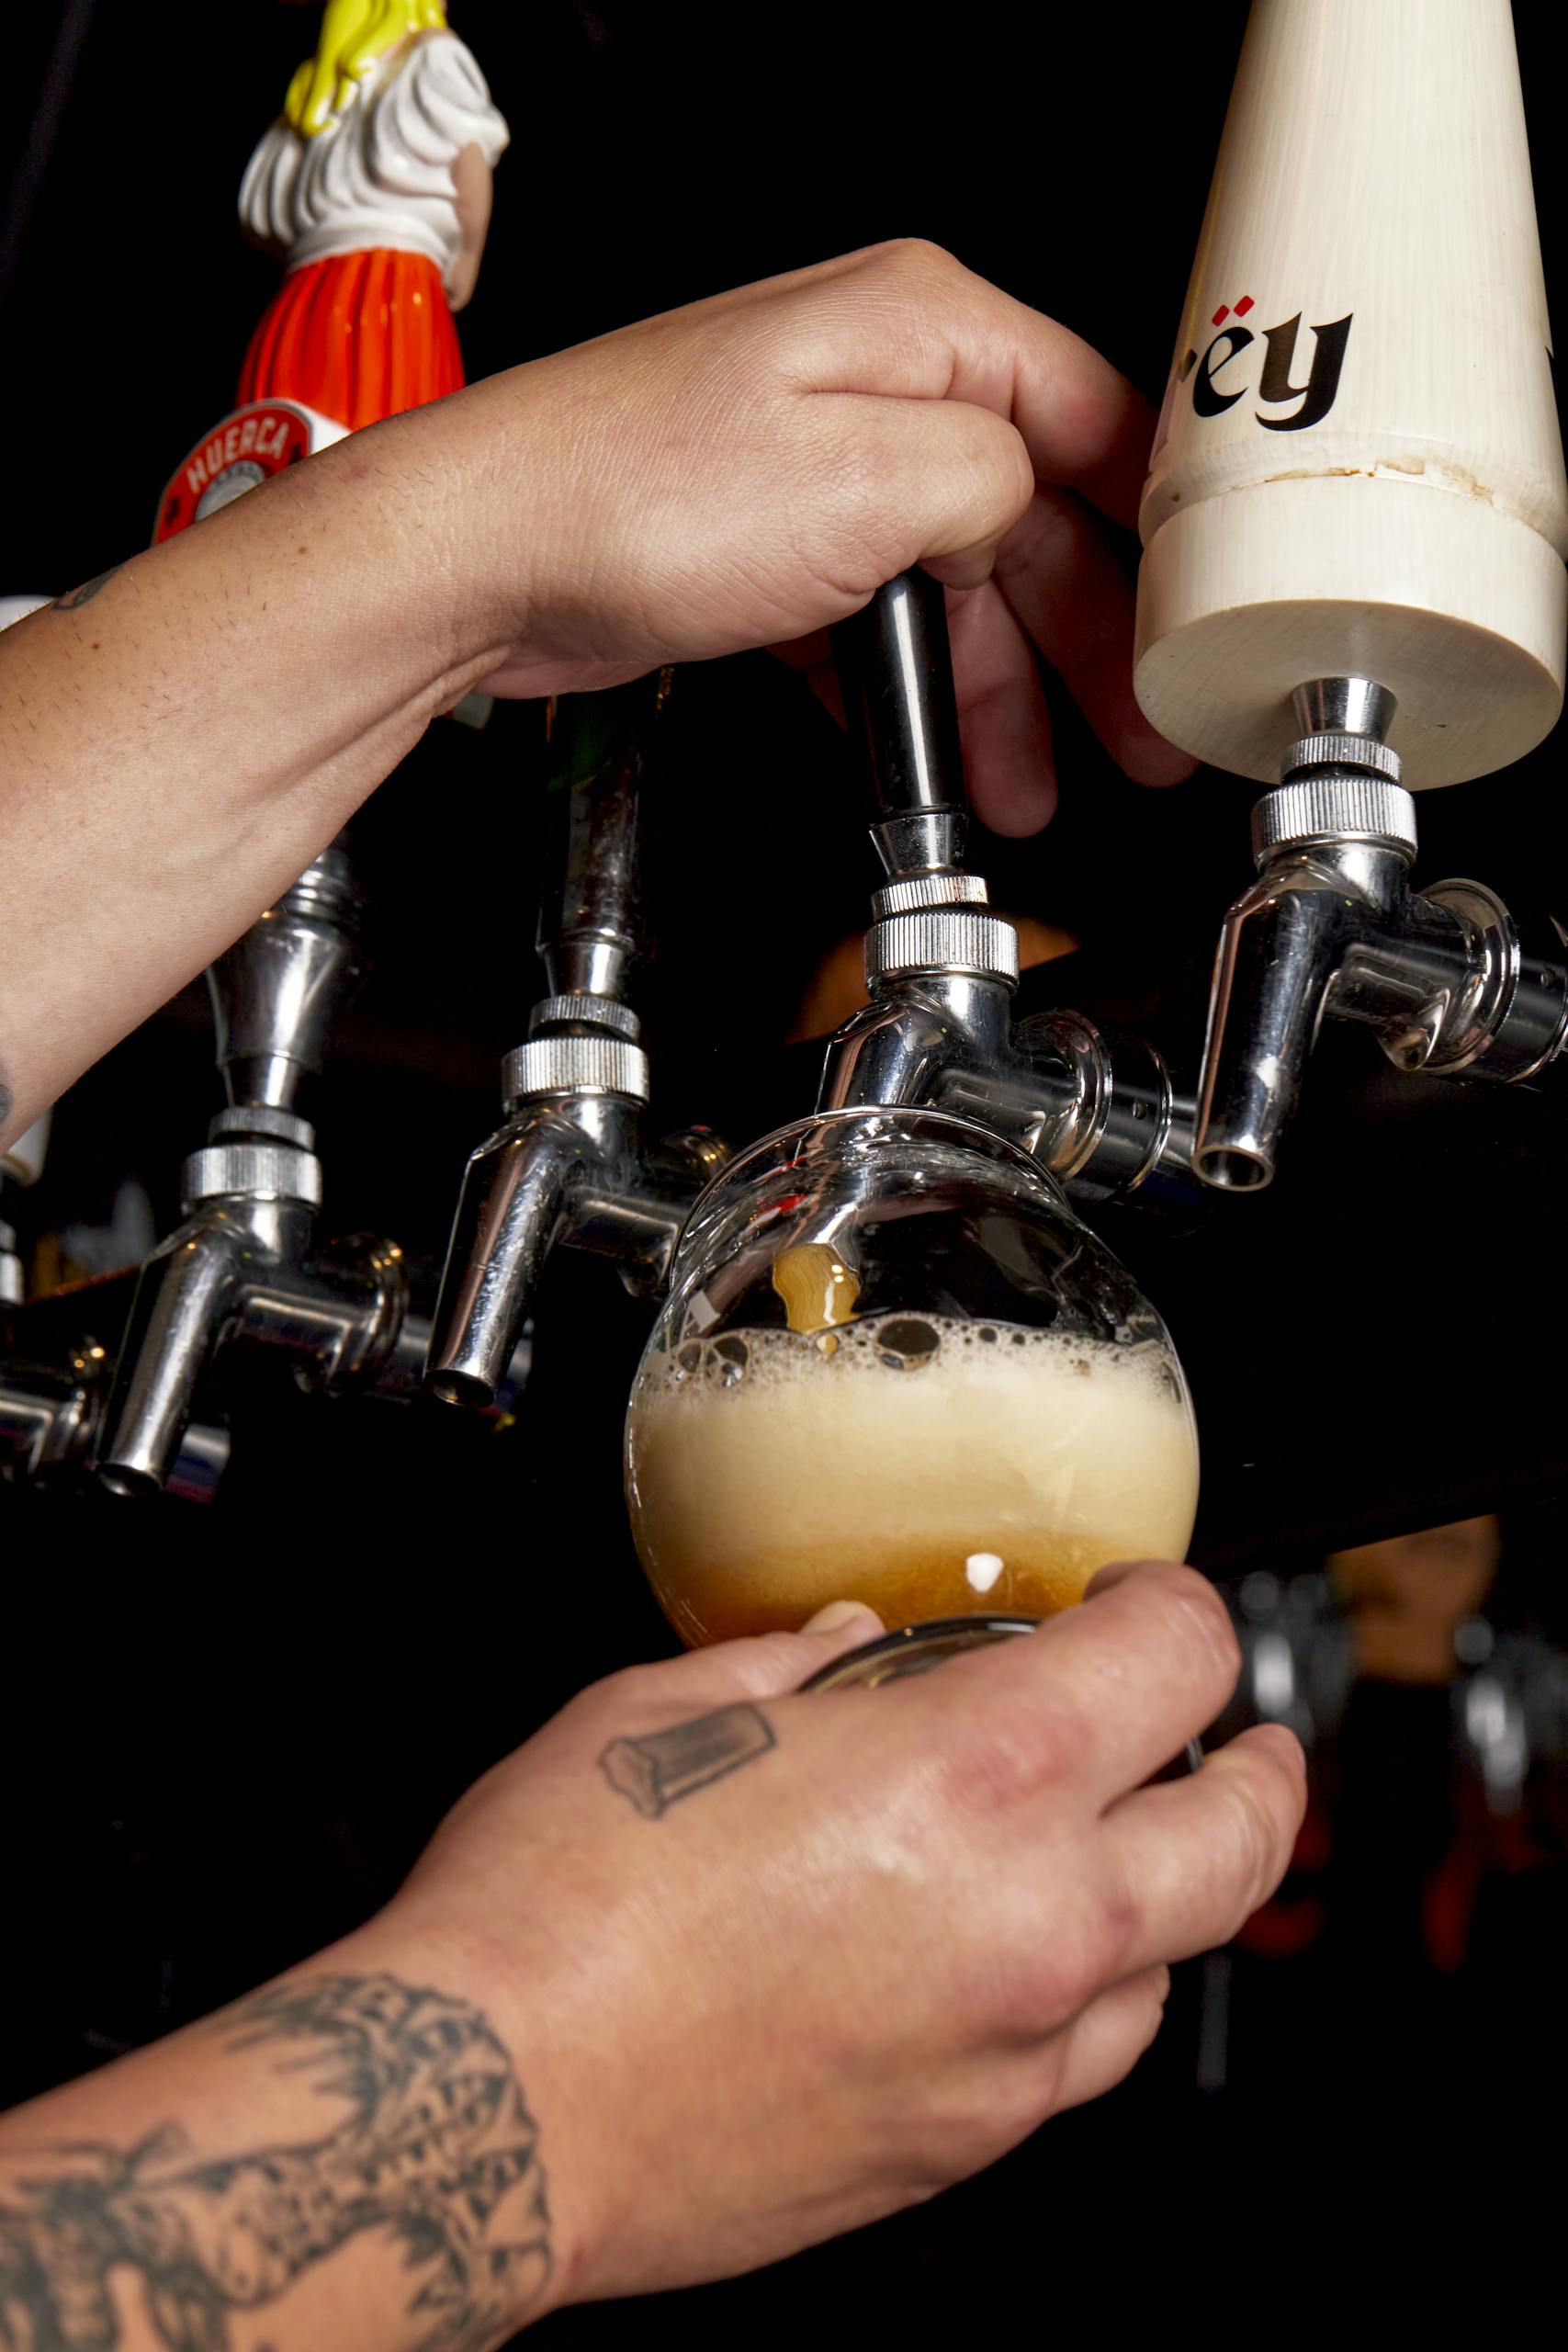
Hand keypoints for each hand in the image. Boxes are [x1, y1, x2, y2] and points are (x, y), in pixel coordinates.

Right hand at [384, 1562, 1302, 2309]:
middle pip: (1245, 1835)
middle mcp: (1033, 1913)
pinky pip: (1079, 2059)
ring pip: (1175, 1962)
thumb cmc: (559, 1900)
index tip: (1139, 1604)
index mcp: (977, 1770)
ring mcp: (1010, 2049)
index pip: (1180, 1662)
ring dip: (1162, 1890)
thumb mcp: (668, 1708)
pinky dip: (1080, 1993)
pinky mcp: (961, 2145)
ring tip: (1112, 1848)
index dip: (1176, 1610)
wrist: (491, 2108)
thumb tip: (846, 1646)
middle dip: (1257, 1766)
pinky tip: (1009, 1958)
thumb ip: (795, 1663)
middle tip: (1231, 1737)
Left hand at [448, 239, 1193, 831]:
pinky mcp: (768, 546)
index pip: (1094, 420)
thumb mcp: (871, 478)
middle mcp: (873, 385)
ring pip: (953, 586)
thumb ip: (995, 488)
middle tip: (1136, 737)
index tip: (1195, 617)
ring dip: (997, 694)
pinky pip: (876, 622)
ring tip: (1030, 783)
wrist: (481, 559)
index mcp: (920, 328)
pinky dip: (907, 693)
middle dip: (1084, 643)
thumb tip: (1029, 514)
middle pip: (1031, 520)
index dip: (1158, 529)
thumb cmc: (632, 495)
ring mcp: (816, 466)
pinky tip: (932, 757)